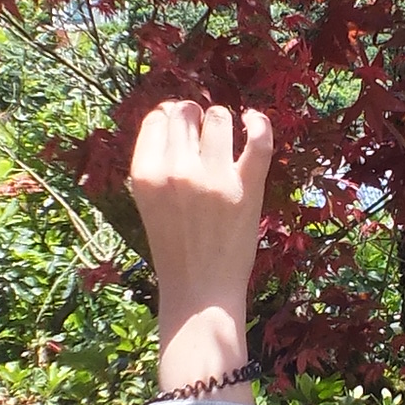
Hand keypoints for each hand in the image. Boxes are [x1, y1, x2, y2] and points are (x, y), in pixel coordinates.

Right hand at [127, 99, 273, 391]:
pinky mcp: (247, 188)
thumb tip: (172, 115)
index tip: (179, 124)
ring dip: (222, 121)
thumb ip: (156, 164)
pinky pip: (258, 138)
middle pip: (186, 113)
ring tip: (224, 135)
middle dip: (194, 115)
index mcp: (145, 175)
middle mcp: (176, 171)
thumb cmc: (174, 247)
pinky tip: (253, 120)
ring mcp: (213, 179)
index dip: (169, 116)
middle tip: (201, 129)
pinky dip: (259, 122)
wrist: (200, 291)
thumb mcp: (149, 202)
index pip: (157, 119)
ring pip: (220, 119)